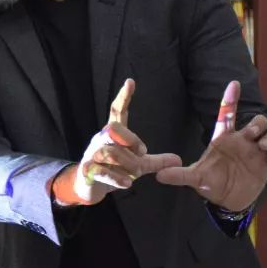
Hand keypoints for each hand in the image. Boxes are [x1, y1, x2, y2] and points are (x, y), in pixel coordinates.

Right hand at [52, 79, 182, 205]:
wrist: (89, 186)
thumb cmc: (114, 169)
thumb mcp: (138, 165)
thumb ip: (157, 161)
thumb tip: (178, 159)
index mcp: (113, 134)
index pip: (117, 111)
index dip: (123, 97)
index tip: (131, 82)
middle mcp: (101, 140)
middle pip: (113, 129)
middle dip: (130, 139)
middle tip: (142, 152)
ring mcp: (92, 154)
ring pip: (109, 152)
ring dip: (126, 164)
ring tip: (134, 175)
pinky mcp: (87, 170)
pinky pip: (101, 171)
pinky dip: (116, 178)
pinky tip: (127, 184)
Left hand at [155, 81, 266, 211]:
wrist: (227, 201)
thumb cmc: (210, 183)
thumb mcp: (195, 178)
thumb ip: (179, 175)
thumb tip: (159, 175)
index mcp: (224, 139)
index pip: (227, 115)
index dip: (230, 98)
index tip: (233, 83)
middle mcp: (242, 142)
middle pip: (256, 122)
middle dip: (257, 124)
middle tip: (250, 135)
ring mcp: (256, 153)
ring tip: (262, 147)